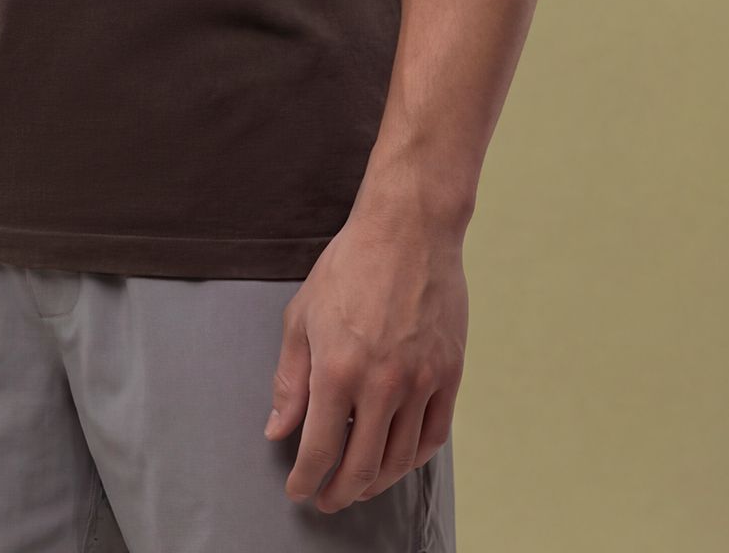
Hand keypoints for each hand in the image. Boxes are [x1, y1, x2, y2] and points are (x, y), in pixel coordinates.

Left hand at [264, 198, 467, 512]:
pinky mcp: (449, 374)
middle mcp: (382, 383)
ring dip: (377, 481)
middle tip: (328, 498)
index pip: (320, 450)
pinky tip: (398, 458)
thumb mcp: (302, 316)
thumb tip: (278, 429)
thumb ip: (289, 379)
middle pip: (362, 467)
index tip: (299, 490)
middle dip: (340, 493)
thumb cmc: (350, 265)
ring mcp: (421, 381)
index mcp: (337, 368)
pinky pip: (434, 435)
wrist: (408, 229)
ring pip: (401, 459)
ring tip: (359, 482)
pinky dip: (414, 458)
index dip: (306, 480)